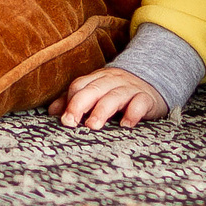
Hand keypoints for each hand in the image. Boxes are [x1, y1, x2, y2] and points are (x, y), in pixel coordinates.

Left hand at [52, 66, 167, 128]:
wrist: (153, 82)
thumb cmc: (118, 92)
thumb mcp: (97, 93)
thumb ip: (75, 101)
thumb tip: (52, 111)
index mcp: (97, 79)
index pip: (79, 86)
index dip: (69, 101)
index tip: (63, 120)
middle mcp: (112, 81)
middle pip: (93, 89)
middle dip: (80, 105)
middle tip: (71, 122)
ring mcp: (130, 89)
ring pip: (114, 96)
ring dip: (102, 110)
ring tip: (93, 126)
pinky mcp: (147, 98)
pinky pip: (140, 103)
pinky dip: (133, 113)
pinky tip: (126, 125)